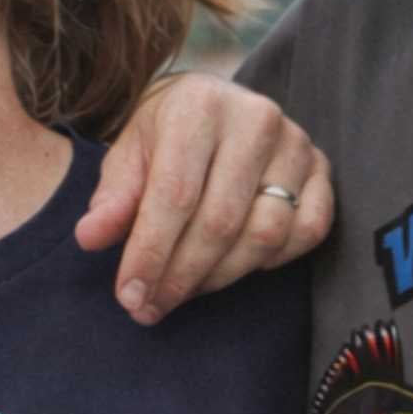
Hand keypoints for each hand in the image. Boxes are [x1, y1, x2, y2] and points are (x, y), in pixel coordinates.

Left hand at [75, 72, 330, 321]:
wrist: (209, 107)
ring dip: (219, 277)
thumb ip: (112, 198)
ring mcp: (296, 142)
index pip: (175, 194)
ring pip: (265, 234)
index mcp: (198, 105)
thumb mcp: (127, 157)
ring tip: (181, 291)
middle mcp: (255, 118)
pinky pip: (307, 232)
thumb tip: (89, 238)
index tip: (129, 297)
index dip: (150, 253)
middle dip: (180, 276)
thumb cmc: (162, 137)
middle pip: (220, 221)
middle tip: (149, 308)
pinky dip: (270, 261)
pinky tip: (231, 266)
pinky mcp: (323, 167)